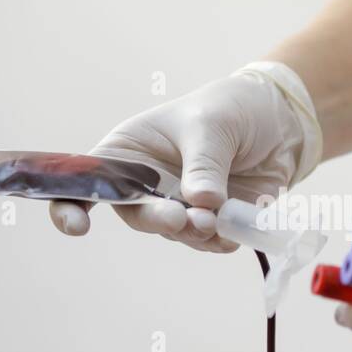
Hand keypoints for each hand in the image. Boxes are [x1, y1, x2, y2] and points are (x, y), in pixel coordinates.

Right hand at [49, 64, 321, 250]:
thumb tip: (200, 204)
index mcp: (128, 151)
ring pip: (174, 233)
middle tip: (182, 219)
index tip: (77, 224)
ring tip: (216, 219)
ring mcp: (178, 205)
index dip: (70, 206)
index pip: (86, 182)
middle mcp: (146, 184)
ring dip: (193, 232)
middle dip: (157, 220)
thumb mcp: (212, 125)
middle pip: (135, 215)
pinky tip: (233, 228)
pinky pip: (208, 242)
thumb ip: (204, 164)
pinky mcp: (211, 222)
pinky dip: (220, 240)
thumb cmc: (232, 109)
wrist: (281, 121)